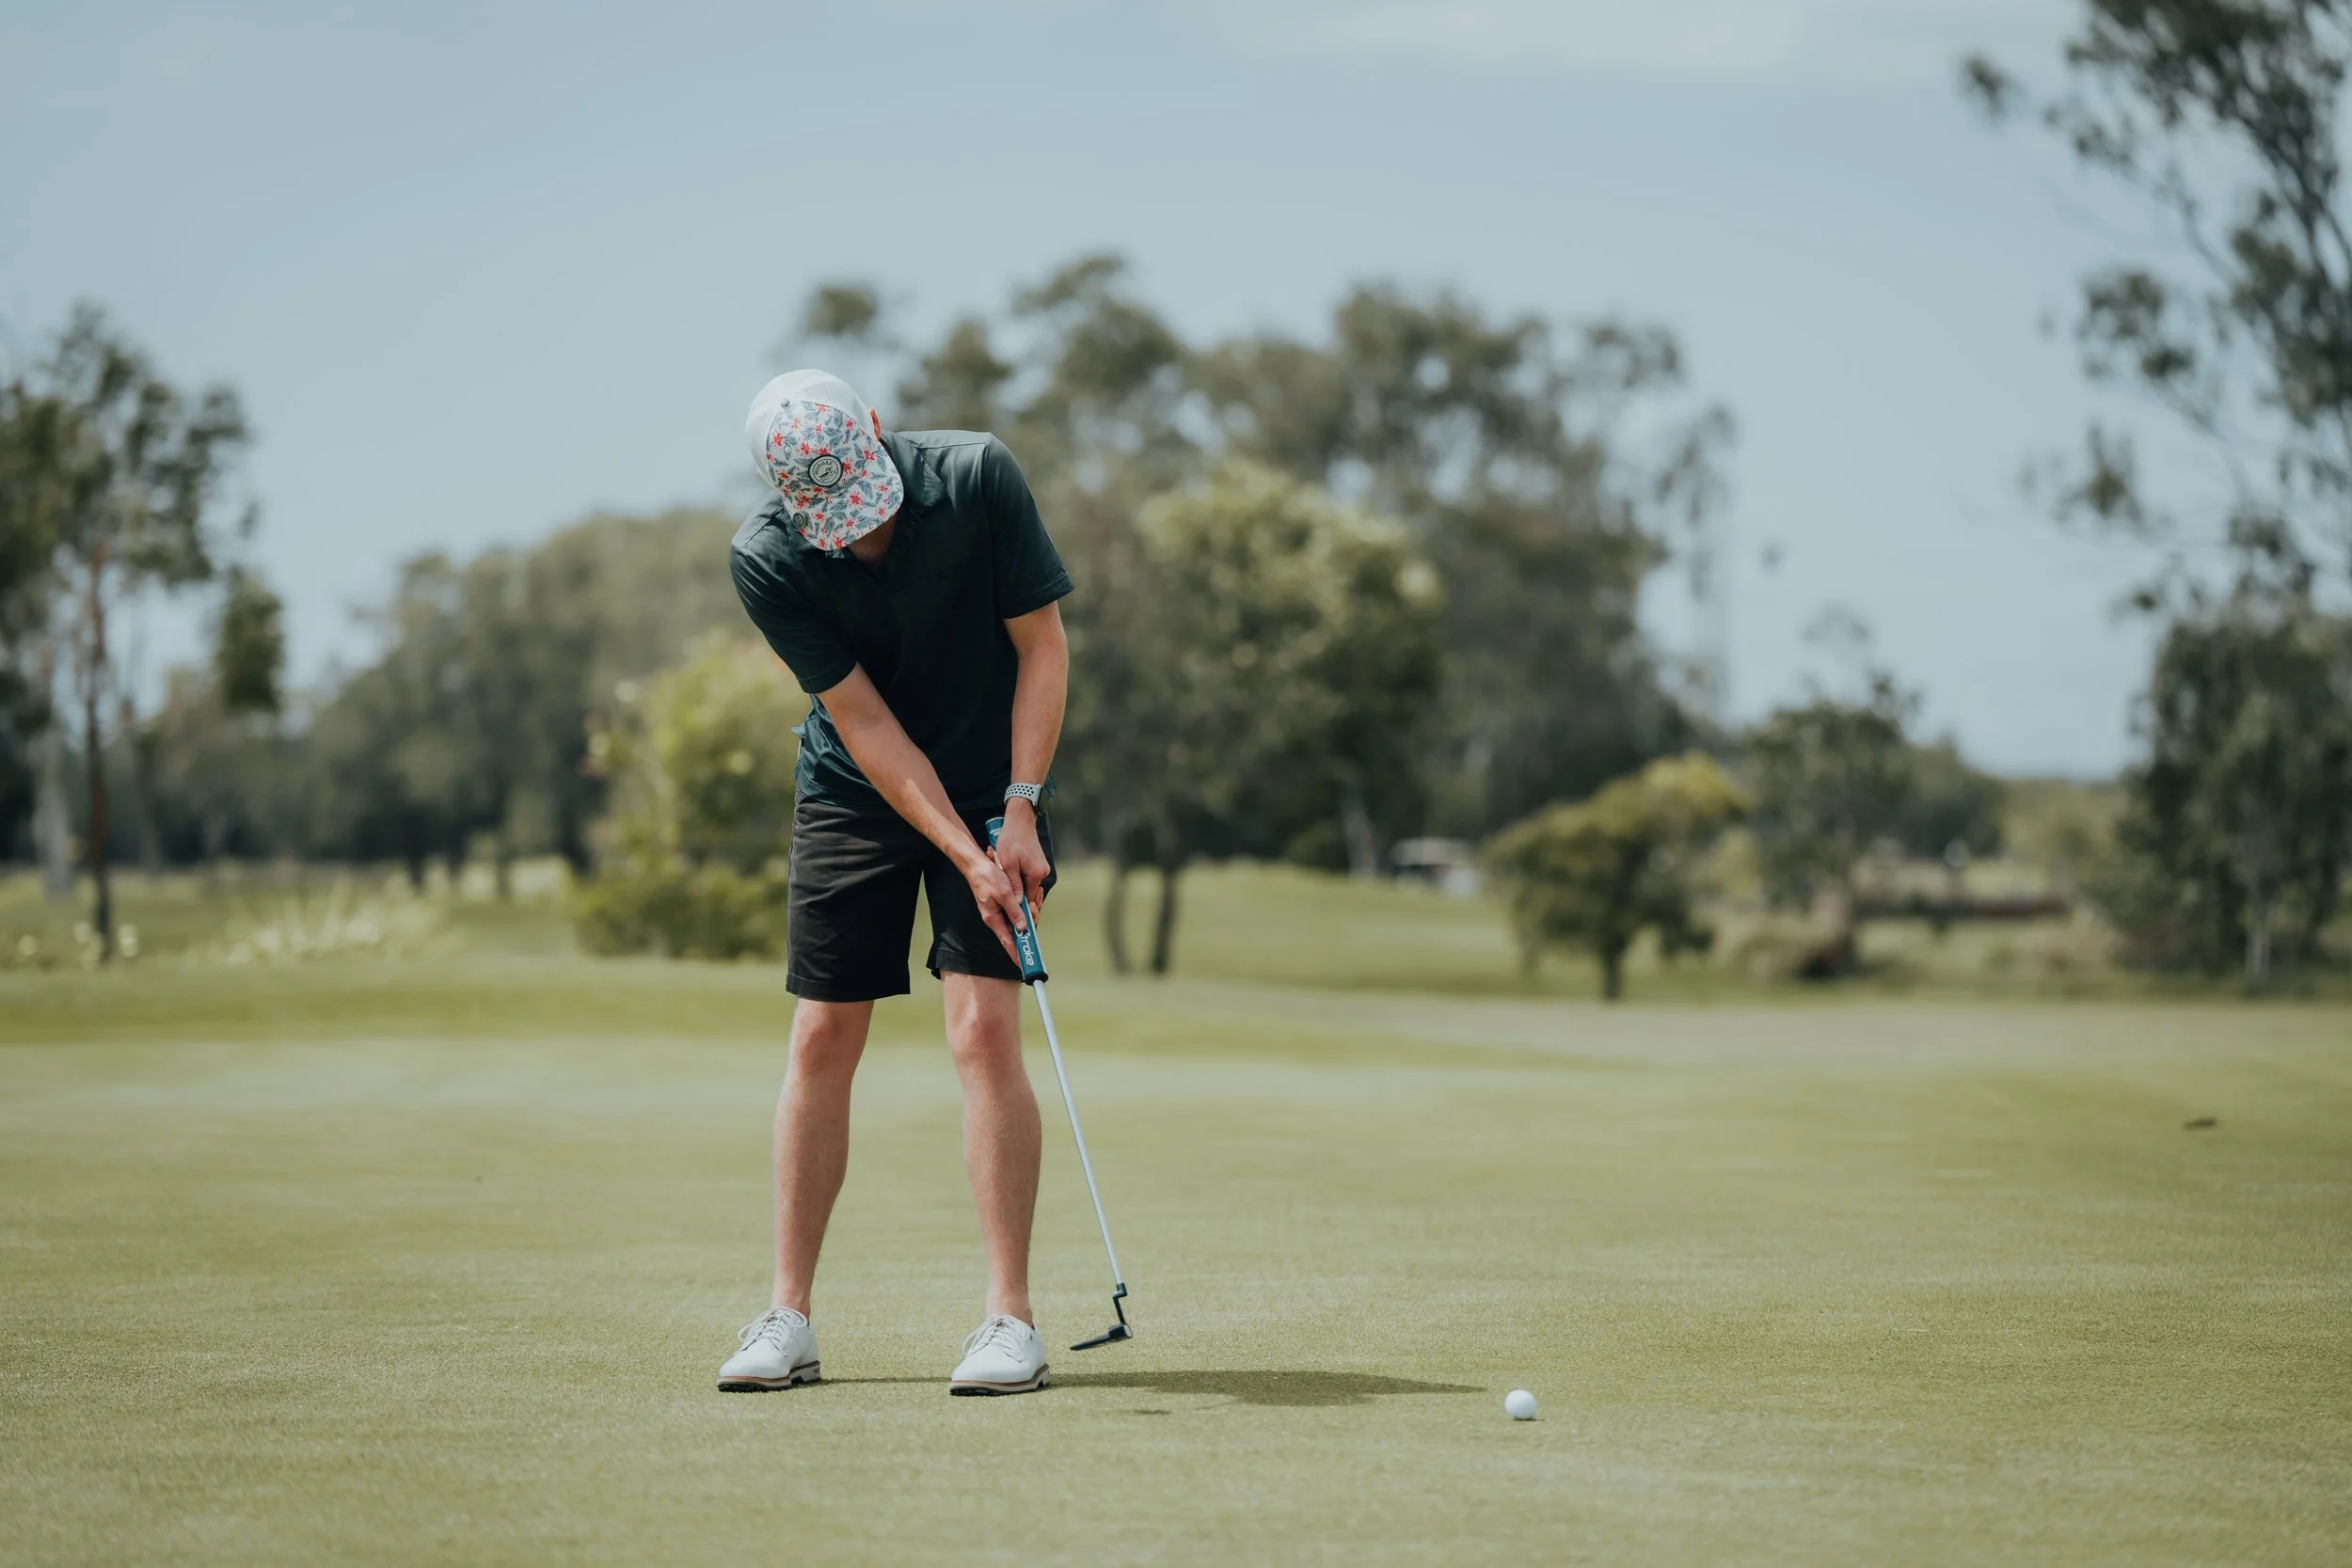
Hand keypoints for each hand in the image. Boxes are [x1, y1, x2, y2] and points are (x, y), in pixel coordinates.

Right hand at [960, 848, 1025, 961]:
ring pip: (1016, 921)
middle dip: (1026, 931)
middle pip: (1014, 932)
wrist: (976, 865)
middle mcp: (996, 918)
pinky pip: (1015, 912)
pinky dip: (1023, 909)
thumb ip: (1014, 911)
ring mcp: (998, 912)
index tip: (1023, 964)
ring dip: (1027, 917)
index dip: (1016, 953)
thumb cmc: (987, 878)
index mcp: (994, 919)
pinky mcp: (1001, 904)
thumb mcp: (1004, 894)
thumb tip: (1022, 927)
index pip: (1007, 941)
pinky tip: (1029, 903)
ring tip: (1034, 906)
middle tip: (1035, 919)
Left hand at [992, 803, 1050, 917]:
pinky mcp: (1038, 864)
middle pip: (1031, 895)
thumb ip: (1014, 885)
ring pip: (1030, 887)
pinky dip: (1022, 882)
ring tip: (1009, 896)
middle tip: (1011, 913)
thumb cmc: (1011, 840)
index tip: (1016, 921)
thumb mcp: (1007, 864)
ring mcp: (1041, 868)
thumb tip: (1017, 903)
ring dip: (1020, 891)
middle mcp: (1042, 873)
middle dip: (1021, 902)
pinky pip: (1029, 878)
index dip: (1021, 910)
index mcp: (1036, 874)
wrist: (1020, 820)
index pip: (1029, 899)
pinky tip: (1013, 883)